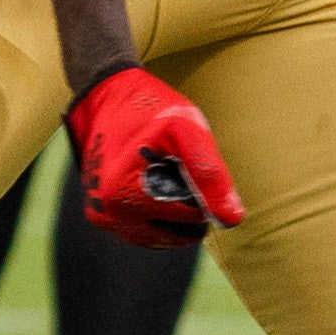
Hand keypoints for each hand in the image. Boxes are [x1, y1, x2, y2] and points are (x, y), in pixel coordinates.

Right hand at [64, 62, 242, 244]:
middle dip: (188, 203)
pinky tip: (157, 186)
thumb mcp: (185, 128)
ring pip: (163, 236)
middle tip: (177, 166)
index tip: (187, 159)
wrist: (107, 98)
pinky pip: (147, 233)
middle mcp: (108, 213)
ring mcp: (104, 219)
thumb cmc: (149, 109)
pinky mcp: (104, 219)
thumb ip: (210, 171)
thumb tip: (232, 218)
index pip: (189, 217)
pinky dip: (160, 216)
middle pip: (176, 230)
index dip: (203, 191)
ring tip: (164, 173)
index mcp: (124, 193)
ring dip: (175, 212)